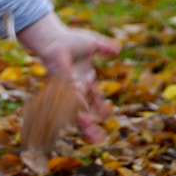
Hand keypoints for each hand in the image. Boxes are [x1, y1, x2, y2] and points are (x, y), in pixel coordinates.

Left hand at [17, 12, 120, 141]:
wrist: (55, 39)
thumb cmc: (71, 40)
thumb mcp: (93, 43)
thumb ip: (106, 47)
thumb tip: (119, 49)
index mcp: (85, 78)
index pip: (95, 97)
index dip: (101, 107)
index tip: (107, 113)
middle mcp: (77, 87)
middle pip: (86, 110)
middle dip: (92, 125)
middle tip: (99, 137)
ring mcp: (70, 89)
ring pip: (78, 111)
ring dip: (86, 124)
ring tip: (93, 137)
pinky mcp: (63, 87)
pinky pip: (73, 101)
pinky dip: (79, 107)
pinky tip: (84, 114)